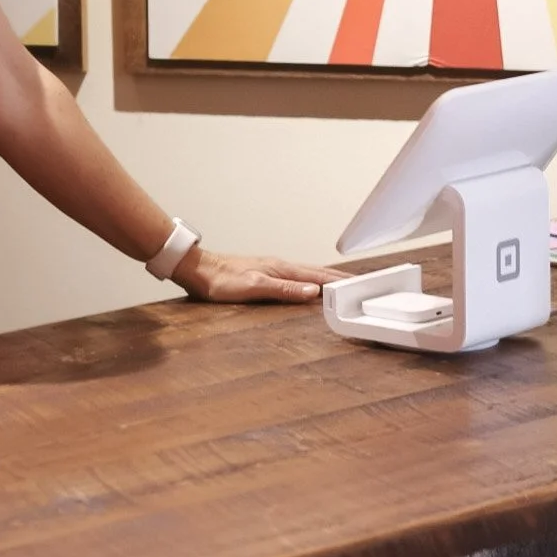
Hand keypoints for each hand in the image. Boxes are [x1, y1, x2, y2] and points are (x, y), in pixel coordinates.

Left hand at [171, 245, 348, 303]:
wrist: (198, 270)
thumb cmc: (221, 281)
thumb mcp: (254, 287)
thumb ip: (284, 289)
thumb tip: (314, 291)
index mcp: (281, 268)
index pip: (317, 275)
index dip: (338, 281)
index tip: (358, 284)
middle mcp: (279, 266)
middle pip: (315, 272)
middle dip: (337, 278)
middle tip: (358, 284)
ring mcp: (272, 268)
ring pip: (306, 274)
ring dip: (325, 279)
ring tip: (340, 285)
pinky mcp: (264, 274)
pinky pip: (295, 277)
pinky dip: (309, 281)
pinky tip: (308, 287)